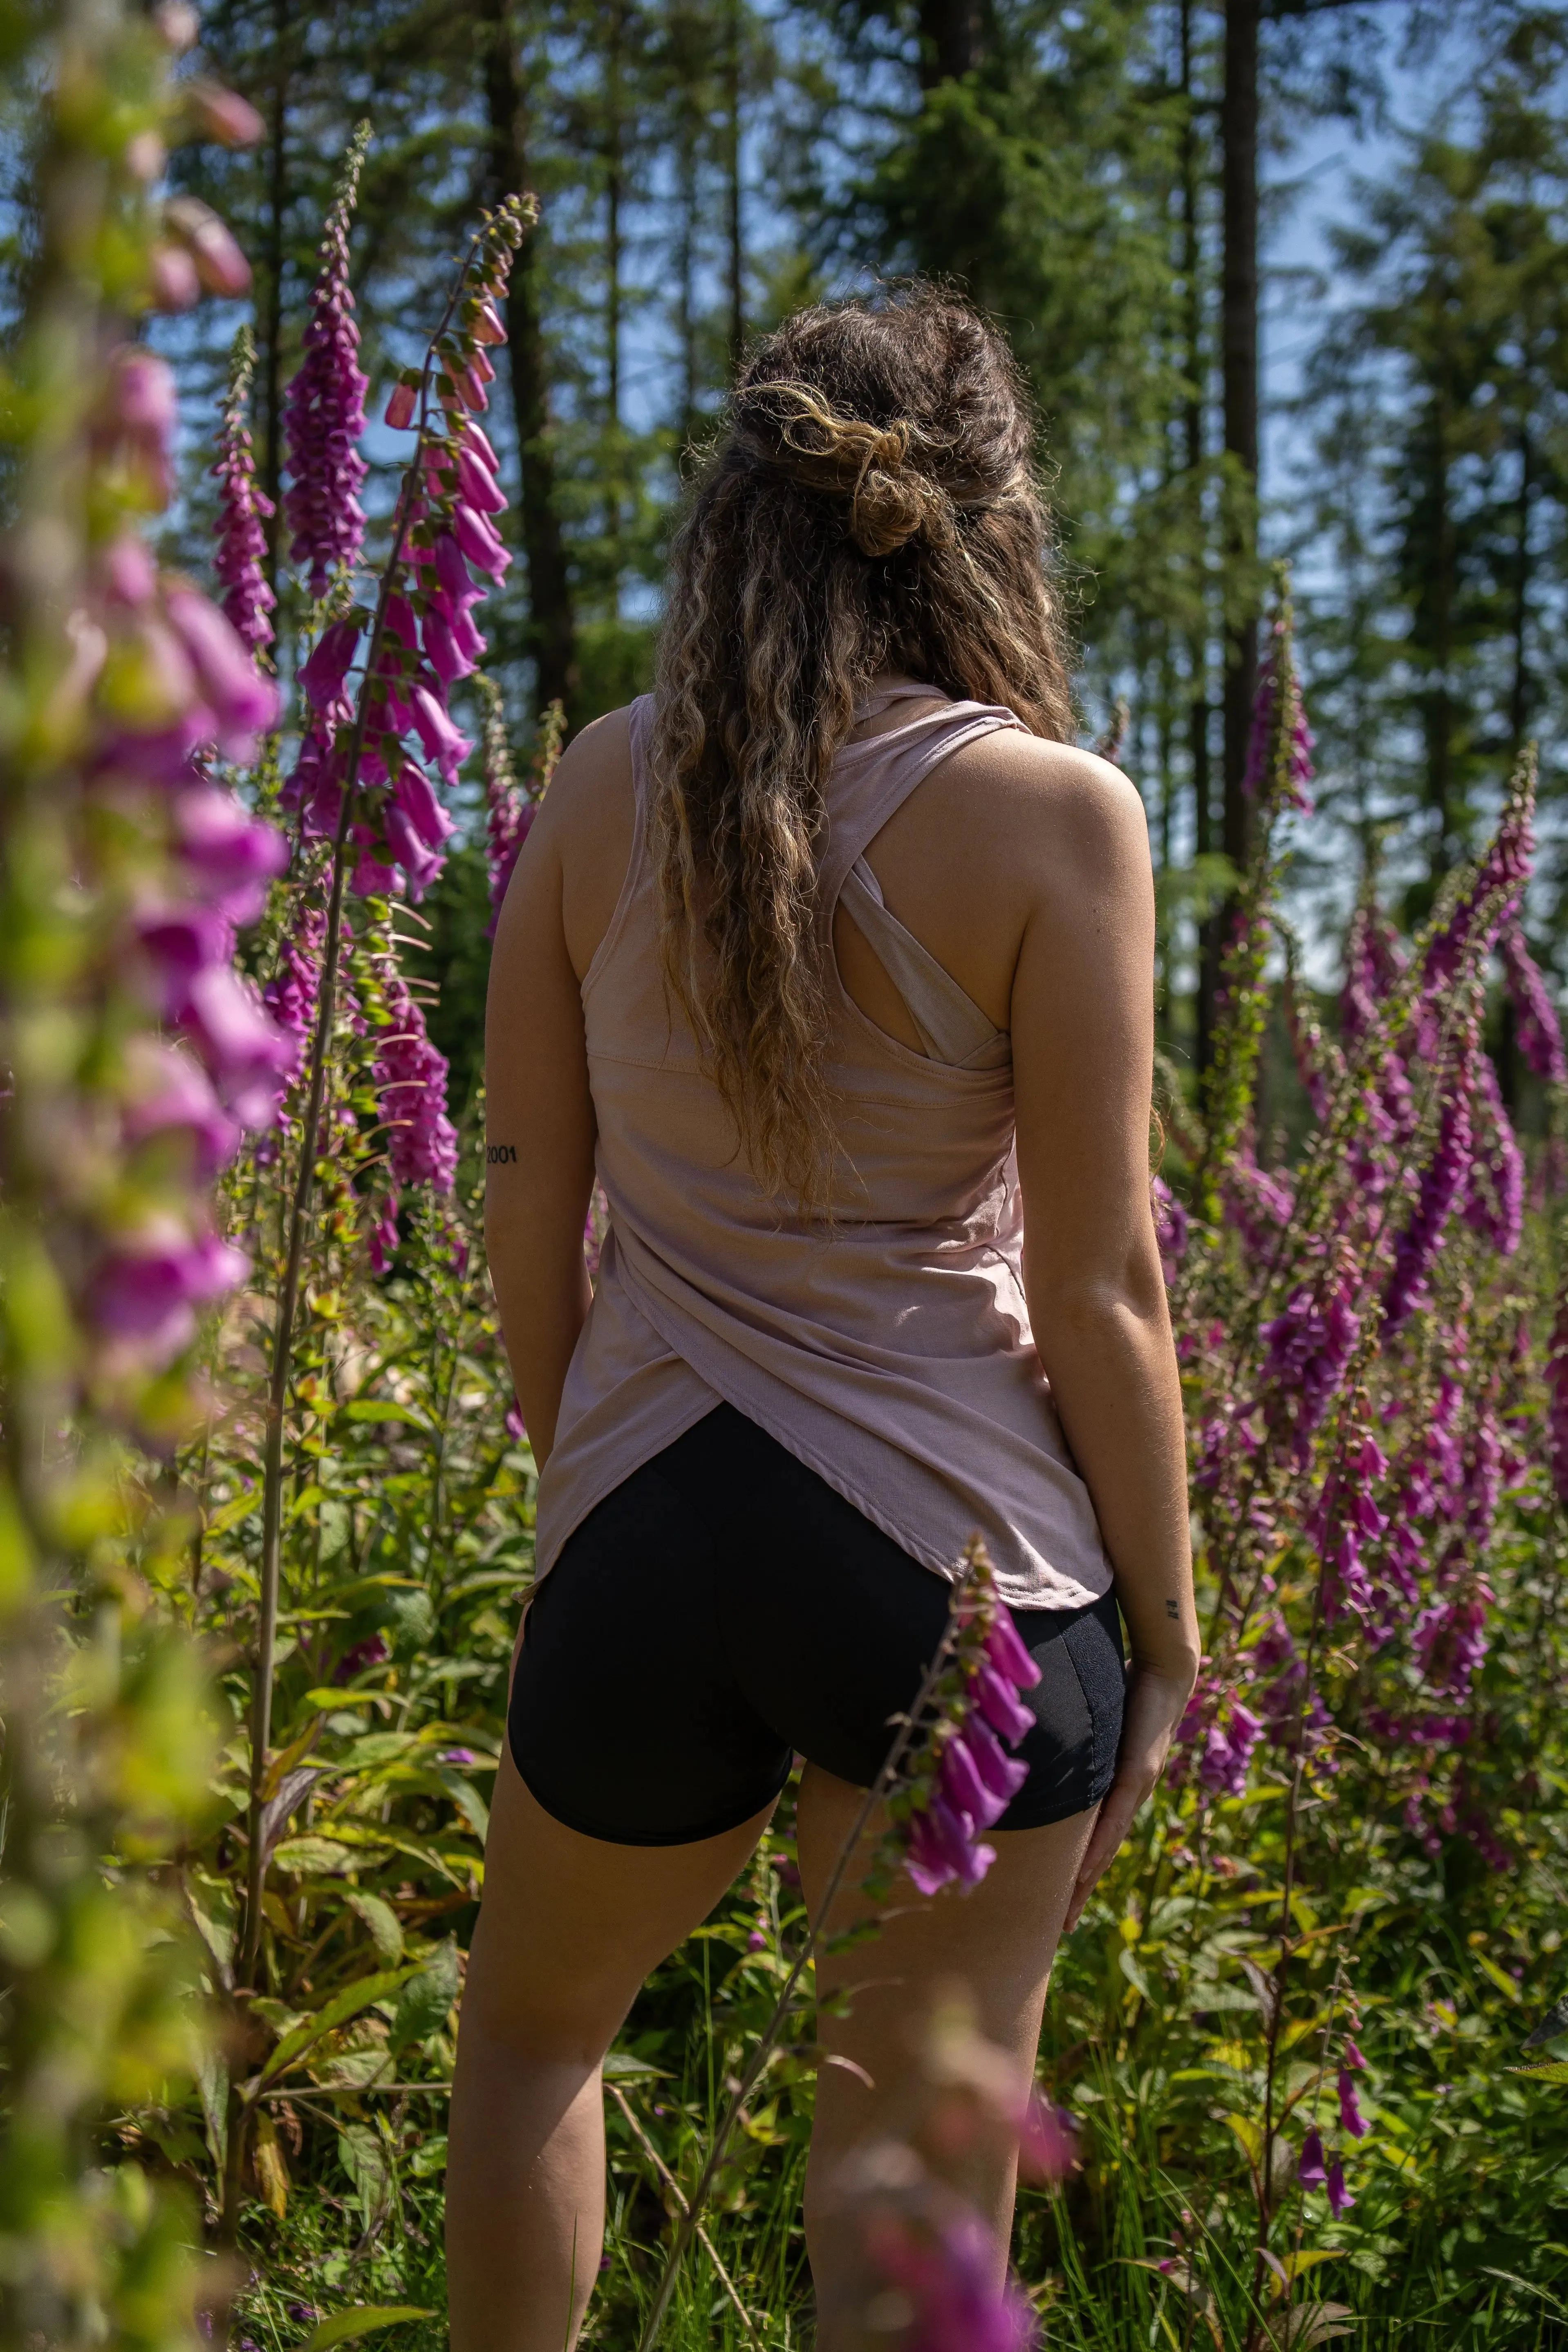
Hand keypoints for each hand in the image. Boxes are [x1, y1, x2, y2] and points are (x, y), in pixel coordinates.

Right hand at [1062, 1660, 1194, 1932]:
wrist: (1164, 1671)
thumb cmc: (1128, 1691)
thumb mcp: (1095, 1728)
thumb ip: (1077, 1747)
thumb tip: (1043, 1755)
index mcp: (1119, 1789)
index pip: (1097, 1840)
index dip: (1080, 1873)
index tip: (1063, 1903)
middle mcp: (1130, 1796)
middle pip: (1102, 1855)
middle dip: (1081, 1892)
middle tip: (1063, 1928)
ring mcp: (1135, 1787)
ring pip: (1108, 1845)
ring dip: (1088, 1880)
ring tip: (1069, 1909)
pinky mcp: (1137, 1771)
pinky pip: (1114, 1815)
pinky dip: (1100, 1844)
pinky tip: (1087, 1869)